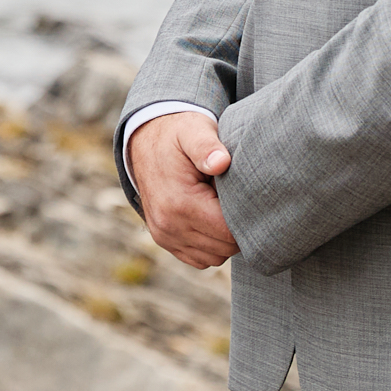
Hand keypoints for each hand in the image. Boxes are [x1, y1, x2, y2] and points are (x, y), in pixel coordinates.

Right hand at [129, 112, 238, 269]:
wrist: (144, 140)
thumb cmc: (177, 135)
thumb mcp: (193, 131)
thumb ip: (207, 146)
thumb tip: (221, 162)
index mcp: (179, 203)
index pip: (230, 232)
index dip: (245, 216)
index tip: (244, 193)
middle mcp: (168, 226)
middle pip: (225, 247)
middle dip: (236, 227)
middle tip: (232, 196)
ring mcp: (164, 236)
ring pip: (215, 257)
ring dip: (224, 237)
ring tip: (219, 205)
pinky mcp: (164, 240)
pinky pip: (200, 258)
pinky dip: (211, 245)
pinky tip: (210, 217)